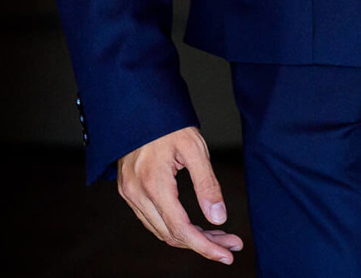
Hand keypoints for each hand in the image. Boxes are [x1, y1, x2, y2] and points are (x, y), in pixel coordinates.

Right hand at [117, 126, 243, 263]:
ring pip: (161, 231)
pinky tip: (196, 225)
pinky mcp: (129, 191)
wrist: (139, 106)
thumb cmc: (170, 123)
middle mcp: (136, 194)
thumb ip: (207, 184)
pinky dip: (175, 227)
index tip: (228, 254)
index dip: (205, 246)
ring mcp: (130, 194)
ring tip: (220, 236)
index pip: (181, 229)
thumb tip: (219, 218)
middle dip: (203, 244)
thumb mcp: (195, 149)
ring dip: (190, 238)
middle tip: (231, 243)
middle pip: (172, 235)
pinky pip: (152, 220)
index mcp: (153, 184)